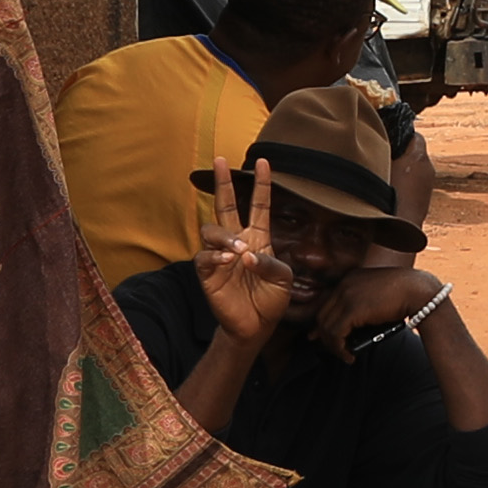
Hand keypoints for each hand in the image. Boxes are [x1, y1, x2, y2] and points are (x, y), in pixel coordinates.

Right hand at [194, 163, 299, 346]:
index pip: (258, 206)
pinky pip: (204, 256)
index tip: (264, 162)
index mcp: (258, 238)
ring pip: (212, 229)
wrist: (255, 326)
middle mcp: (237, 241)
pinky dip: (215, 256)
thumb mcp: (284, 279)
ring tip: (239, 249)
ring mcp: (220, 256)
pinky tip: (228, 260)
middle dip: (223, 183)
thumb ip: (271, 263)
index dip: (261, 185)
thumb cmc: (270, 300)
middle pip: (226, 205)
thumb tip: (248, 254)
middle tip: (221, 161)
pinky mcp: (207, 272)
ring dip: (225, 236)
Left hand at [312, 264, 444, 359]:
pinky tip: (349, 355)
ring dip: (333, 345)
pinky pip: (335, 333)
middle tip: (334, 349)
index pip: (327, 302)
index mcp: (351, 278)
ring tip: (344, 354)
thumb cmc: (405, 296)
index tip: (321, 336)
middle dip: (324, 335)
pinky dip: (339, 348)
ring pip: (326, 326)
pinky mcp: (351, 309)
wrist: (418, 291)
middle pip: (322, 314)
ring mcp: (346, 295)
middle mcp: (345, 284)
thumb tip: (350, 329)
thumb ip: (362, 306)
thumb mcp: (378, 297)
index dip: (323, 322)